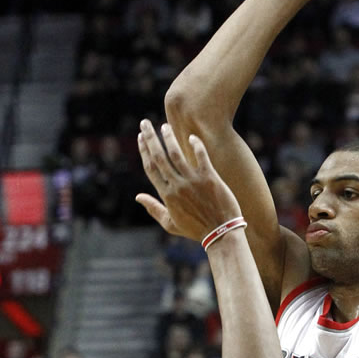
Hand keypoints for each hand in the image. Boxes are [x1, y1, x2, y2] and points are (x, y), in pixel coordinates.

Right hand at [136, 119, 241, 241]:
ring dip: (169, 138)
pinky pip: (201, 156)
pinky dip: (196, 145)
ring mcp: (193, 181)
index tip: (141, 137)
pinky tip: (192, 136)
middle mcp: (177, 186)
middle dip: (151, 138)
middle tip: (145, 123)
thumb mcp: (170, 223)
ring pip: (176, 154)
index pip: (151, 168)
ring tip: (165, 126)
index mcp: (167, 195)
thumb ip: (153, 208)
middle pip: (159, 157)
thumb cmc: (196, 230)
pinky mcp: (210, 178)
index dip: (144, 151)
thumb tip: (138, 197)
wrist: (221, 234)